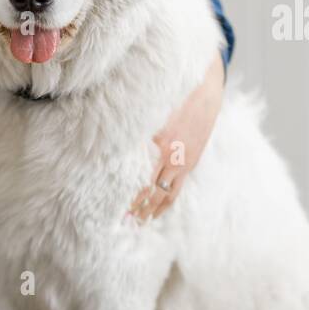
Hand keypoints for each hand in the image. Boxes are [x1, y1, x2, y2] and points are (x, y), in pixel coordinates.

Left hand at [128, 52, 224, 219]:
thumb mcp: (148, 108)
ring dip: (152, 210)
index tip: (113, 208)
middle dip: (138, 209)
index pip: (142, 179)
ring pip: (167, 195)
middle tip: (123, 223)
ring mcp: (184, 162)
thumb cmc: (170, 94)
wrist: (205, 86)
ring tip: (139, 222)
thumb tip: (103, 140)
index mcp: (159, 143)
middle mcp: (172, 156)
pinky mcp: (192, 161)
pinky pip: (178, 188)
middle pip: (153, 192)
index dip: (129, 197)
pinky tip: (158, 210)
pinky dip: (167, 202)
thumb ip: (131, 127)